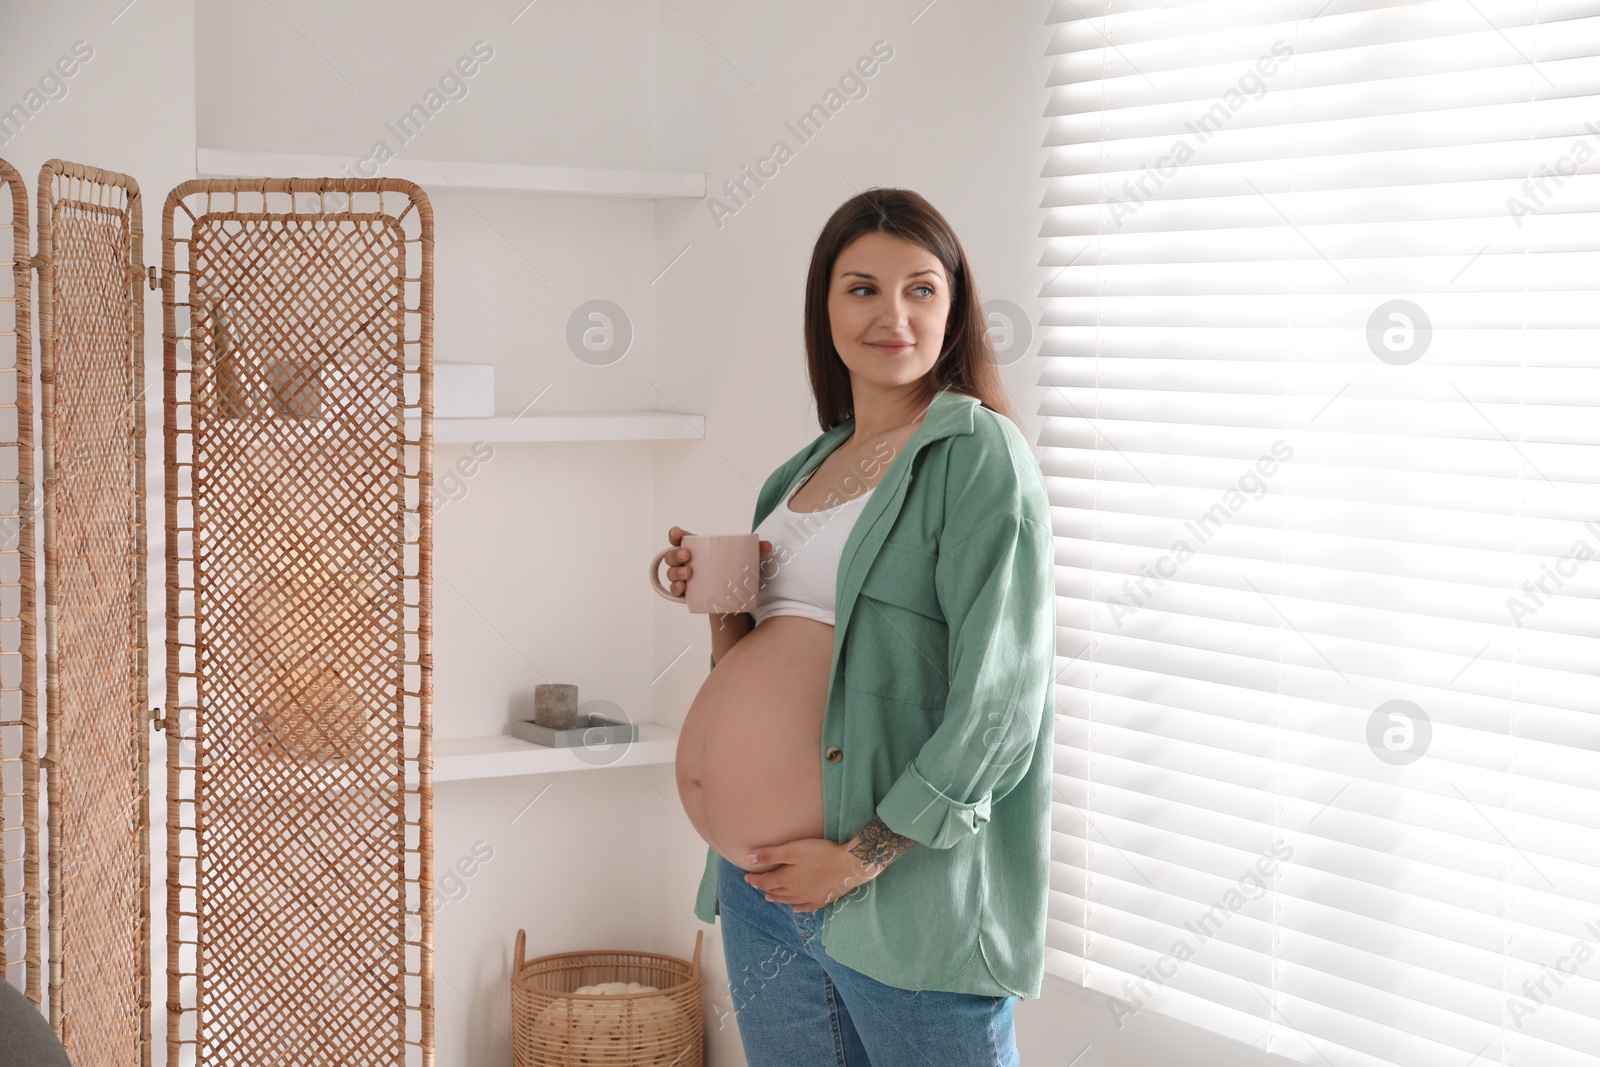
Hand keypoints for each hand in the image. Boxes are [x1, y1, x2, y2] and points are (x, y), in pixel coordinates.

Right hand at [664, 526, 772, 597]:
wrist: (736, 600)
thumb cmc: (737, 573)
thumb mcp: (746, 561)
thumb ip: (757, 551)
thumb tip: (768, 545)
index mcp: (697, 549)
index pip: (680, 539)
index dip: (675, 535)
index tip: (678, 533)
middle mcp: (687, 563)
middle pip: (672, 556)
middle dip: (675, 554)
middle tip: (687, 556)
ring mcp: (685, 579)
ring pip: (671, 574)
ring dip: (675, 573)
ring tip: (688, 573)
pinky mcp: (688, 595)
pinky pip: (674, 592)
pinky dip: (675, 589)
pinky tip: (682, 589)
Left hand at [742, 838, 879, 913]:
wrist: (848, 866)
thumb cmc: (819, 854)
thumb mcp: (792, 850)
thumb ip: (770, 855)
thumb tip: (748, 859)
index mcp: (785, 880)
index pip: (764, 881)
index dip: (754, 879)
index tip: (747, 876)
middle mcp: (794, 893)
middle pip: (774, 891)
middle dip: (763, 888)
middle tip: (756, 885)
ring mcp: (808, 898)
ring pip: (787, 900)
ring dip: (777, 898)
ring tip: (769, 897)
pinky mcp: (821, 900)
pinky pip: (805, 907)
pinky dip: (798, 908)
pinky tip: (796, 909)